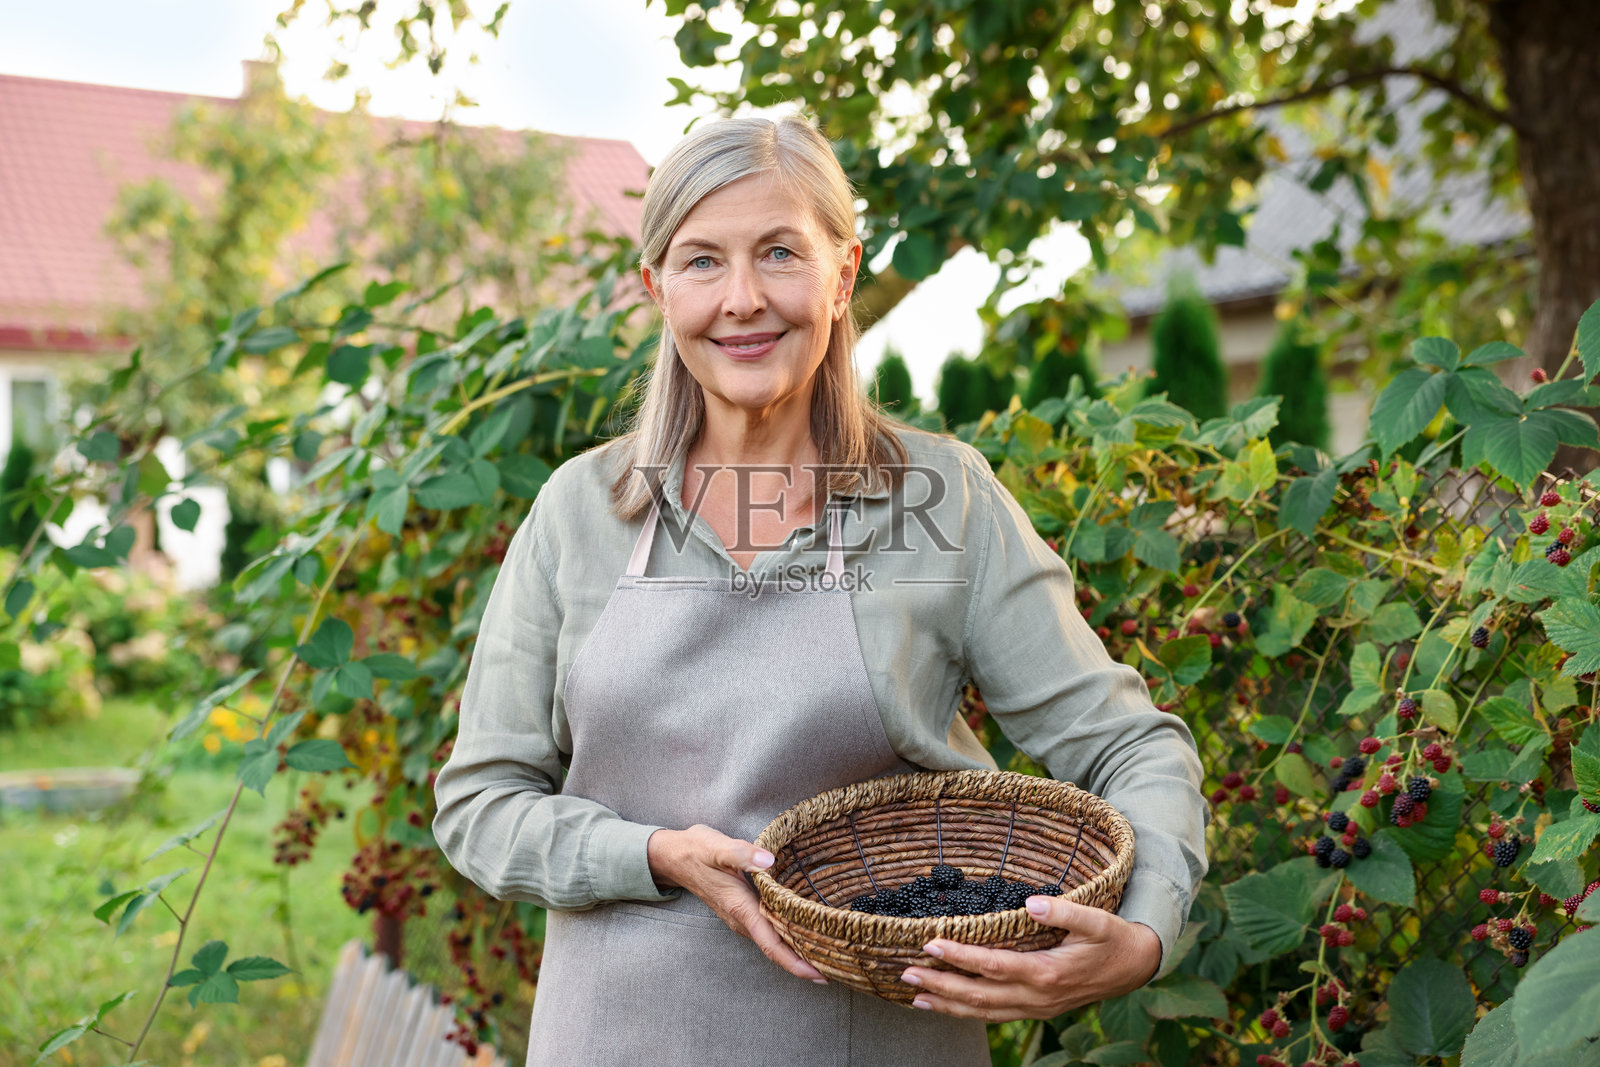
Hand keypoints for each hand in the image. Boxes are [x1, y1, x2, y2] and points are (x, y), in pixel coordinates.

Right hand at [646, 824, 825, 983]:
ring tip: (829, 955)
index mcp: (741, 908)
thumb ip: (742, 854)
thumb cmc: (696, 851)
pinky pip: (769, 931)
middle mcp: (742, 919)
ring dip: (798, 951)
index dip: (795, 963)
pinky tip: (805, 933)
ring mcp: (742, 917)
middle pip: (777, 949)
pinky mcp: (743, 910)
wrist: (674, 856)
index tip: (819, 975)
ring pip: (773, 942)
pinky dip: (788, 937)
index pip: (771, 944)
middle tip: (839, 968)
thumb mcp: (717, 847)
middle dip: (805, 963)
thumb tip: (769, 861)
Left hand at [898, 896, 1161, 1020]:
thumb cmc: (1112, 939)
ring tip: (915, 996)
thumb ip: (1065, 911)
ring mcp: (1036, 1008)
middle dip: (941, 987)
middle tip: (907, 974)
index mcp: (1047, 972)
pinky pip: (995, 1015)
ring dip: (948, 1005)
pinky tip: (945, 1005)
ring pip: (984, 1012)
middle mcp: (1037, 996)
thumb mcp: (1097, 919)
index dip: (959, 956)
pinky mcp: (1036, 1010)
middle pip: (980, 995)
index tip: (930, 944)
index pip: (993, 966)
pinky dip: (966, 1012)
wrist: (1135, 968)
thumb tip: (1032, 902)